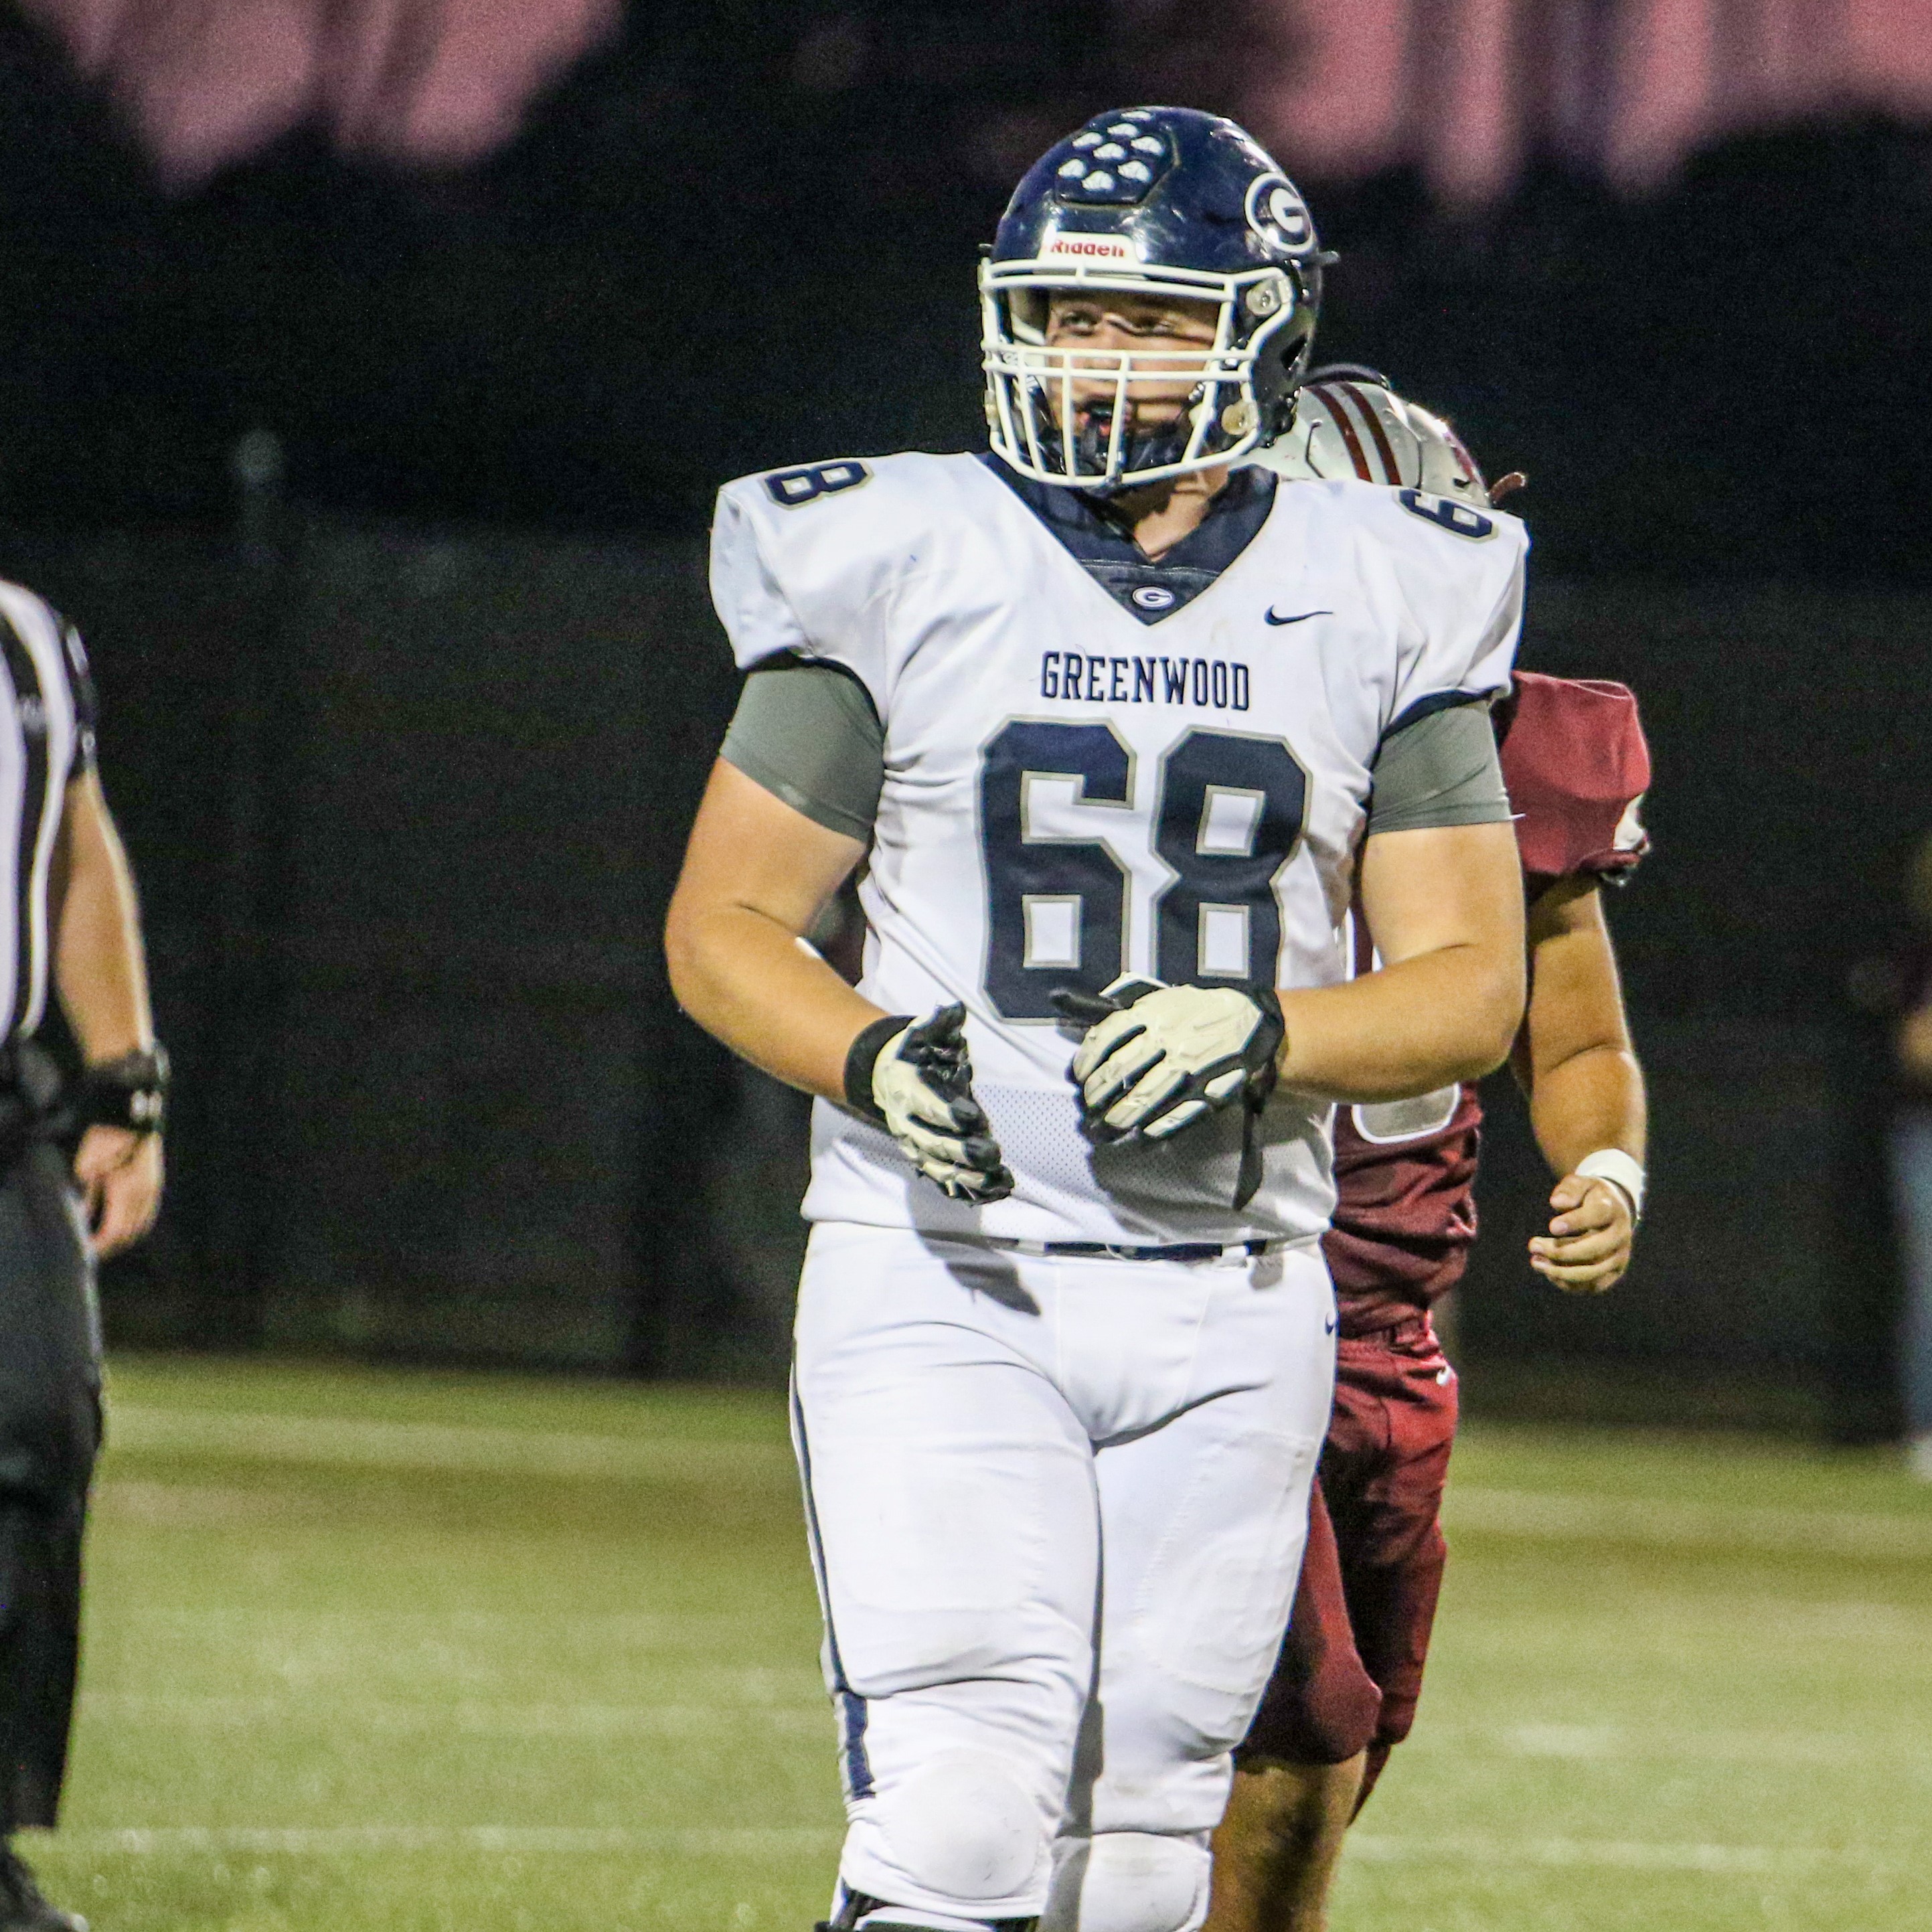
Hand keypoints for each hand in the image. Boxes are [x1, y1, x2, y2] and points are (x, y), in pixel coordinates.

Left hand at [73, 1126, 162, 1257]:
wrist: (131, 1119)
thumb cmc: (105, 1141)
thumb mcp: (87, 1169)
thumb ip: (86, 1197)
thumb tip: (81, 1218)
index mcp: (124, 1193)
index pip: (114, 1232)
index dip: (99, 1246)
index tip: (85, 1251)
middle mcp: (143, 1196)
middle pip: (129, 1233)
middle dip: (112, 1246)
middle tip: (94, 1252)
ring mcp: (152, 1190)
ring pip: (142, 1226)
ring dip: (125, 1237)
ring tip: (109, 1242)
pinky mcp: (155, 1184)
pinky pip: (148, 1213)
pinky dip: (136, 1225)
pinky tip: (124, 1226)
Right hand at [861, 1005, 1013, 1203]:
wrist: (885, 1077)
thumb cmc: (913, 1054)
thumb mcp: (921, 1033)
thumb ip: (939, 1023)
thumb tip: (954, 1010)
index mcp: (907, 1092)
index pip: (929, 1107)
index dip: (950, 1113)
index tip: (975, 1116)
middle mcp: (908, 1125)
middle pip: (935, 1144)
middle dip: (964, 1151)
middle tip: (993, 1153)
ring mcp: (916, 1147)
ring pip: (941, 1169)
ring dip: (970, 1177)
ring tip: (1000, 1181)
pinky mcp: (927, 1160)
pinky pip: (945, 1180)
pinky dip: (968, 1190)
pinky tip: (995, 1193)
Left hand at [1052, 975, 1283, 1143]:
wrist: (1252, 1022)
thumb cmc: (1195, 1011)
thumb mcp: (1158, 999)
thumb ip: (1115, 1007)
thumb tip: (1058, 998)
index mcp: (1153, 1012)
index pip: (1105, 1037)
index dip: (1085, 1061)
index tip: (1079, 1077)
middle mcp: (1168, 1038)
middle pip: (1118, 1072)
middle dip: (1096, 1095)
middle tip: (1088, 1106)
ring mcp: (1188, 1067)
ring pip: (1142, 1098)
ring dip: (1118, 1117)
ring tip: (1105, 1127)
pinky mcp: (1207, 1090)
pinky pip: (1175, 1115)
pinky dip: (1154, 1128)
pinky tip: (1141, 1133)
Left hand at [1529, 1172, 1631, 1293]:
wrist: (1613, 1212)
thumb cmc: (1589, 1197)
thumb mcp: (1580, 1184)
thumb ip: (1569, 1190)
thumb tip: (1557, 1203)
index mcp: (1612, 1210)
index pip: (1597, 1216)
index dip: (1575, 1222)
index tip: (1551, 1226)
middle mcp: (1621, 1235)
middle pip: (1593, 1250)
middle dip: (1560, 1251)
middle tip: (1532, 1245)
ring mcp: (1620, 1257)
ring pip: (1591, 1272)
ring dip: (1560, 1271)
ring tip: (1535, 1262)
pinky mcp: (1614, 1273)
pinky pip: (1592, 1286)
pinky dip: (1568, 1284)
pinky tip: (1548, 1272)